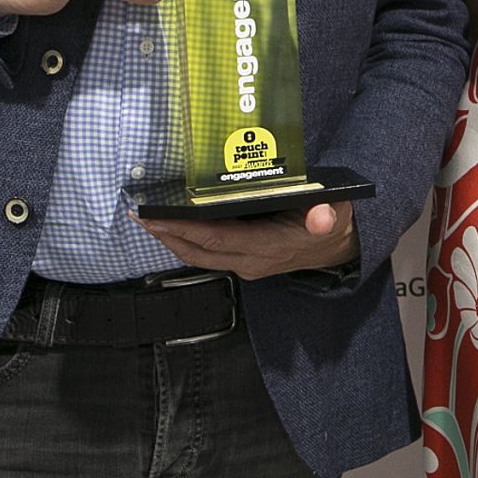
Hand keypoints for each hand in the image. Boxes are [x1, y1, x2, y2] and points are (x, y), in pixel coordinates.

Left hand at [141, 202, 357, 279]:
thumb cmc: (333, 223)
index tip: (156, 216)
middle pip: (197, 252)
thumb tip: (322, 217)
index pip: (216, 239)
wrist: (338, 249)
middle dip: (165, 235)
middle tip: (139, 214)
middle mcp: (251, 261)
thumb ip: (327, 215)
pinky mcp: (244, 262)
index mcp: (267, 246)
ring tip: (149, 220)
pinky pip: (207, 255)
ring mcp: (246, 265)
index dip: (183, 229)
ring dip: (171, 240)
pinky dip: (186, 241)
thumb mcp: (336, 213)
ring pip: (198, 257)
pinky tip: (175, 227)